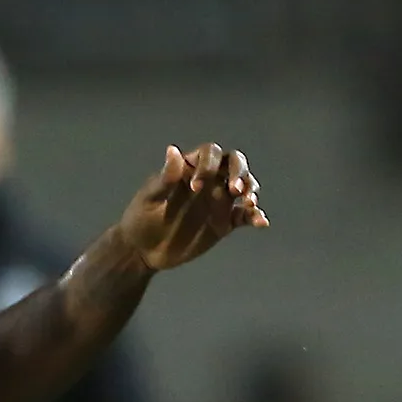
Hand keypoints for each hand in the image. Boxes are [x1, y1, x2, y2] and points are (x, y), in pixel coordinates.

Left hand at [117, 144, 266, 272]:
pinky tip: (261, 222)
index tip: (195, 188)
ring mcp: (218, 201)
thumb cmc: (140, 219)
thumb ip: (165, 178)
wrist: (142, 251)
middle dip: (239, 173)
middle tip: (235, 190)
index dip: (208, 166)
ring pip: (244, 187)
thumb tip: (173, 150)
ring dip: (251, 191)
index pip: (210, 154)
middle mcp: (209, 180)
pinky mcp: (224, 223)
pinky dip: (255, 217)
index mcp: (190, 168)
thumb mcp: (149, 198)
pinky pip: (245, 216)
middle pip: (234, 164)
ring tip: (248, 203)